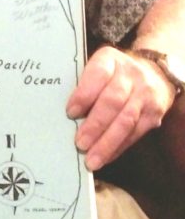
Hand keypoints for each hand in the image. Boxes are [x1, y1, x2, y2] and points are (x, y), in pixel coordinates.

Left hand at [66, 45, 175, 170]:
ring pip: (126, 121)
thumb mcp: (99, 67)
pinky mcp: (154, 113)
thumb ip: (84, 84)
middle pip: (113, 101)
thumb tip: (64, 113)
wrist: (154, 72)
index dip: (84, 94)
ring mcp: (145, 94)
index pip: (98, 75)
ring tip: (91, 159)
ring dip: (107, 143)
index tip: (70, 112)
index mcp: (110, 59)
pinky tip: (105, 157)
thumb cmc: (113, 73)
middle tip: (80, 143)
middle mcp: (131, 74)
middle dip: (95, 125)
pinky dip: (118, 147)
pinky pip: (135, 134)